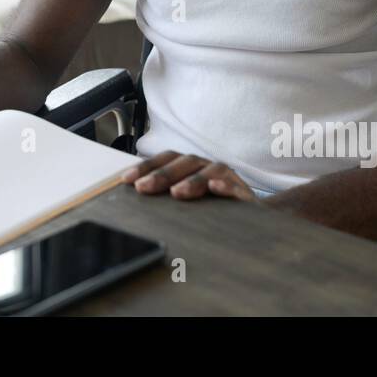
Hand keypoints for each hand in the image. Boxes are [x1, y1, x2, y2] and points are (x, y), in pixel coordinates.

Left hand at [121, 151, 256, 201]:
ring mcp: (227, 178)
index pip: (166, 159)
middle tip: (143, 187)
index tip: (126, 180)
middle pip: (184, 162)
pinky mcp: (244, 194)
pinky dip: (225, 186)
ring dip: (192, 180)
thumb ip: (163, 198)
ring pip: (210, 171)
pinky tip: (215, 187)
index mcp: (189, 167)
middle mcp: (206, 167)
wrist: (250, 218)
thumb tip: (133, 196)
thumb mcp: (186, 202)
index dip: (146, 166)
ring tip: (176, 192)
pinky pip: (235, 187)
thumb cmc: (211, 208)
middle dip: (162, 174)